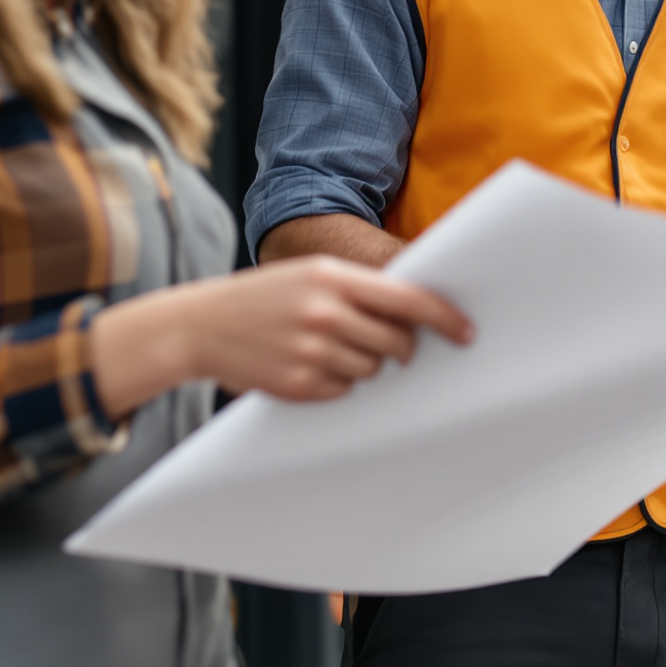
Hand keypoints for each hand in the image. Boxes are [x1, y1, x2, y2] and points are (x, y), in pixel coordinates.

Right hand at [93, 258, 473, 413]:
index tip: (466, 332)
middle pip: (396, 343)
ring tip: (331, 349)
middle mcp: (324, 313)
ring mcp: (311, 351)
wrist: (199, 326)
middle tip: (394, 348)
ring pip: (371, 370)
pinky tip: (310, 366)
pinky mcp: (298, 384)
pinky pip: (343, 390)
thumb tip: (415, 314)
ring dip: (364, 365)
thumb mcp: (310, 276)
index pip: (408, 300)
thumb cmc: (264, 297)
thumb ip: (358, 289)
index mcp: (332, 277)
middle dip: (402, 349)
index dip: (444, 318)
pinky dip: (337, 383)